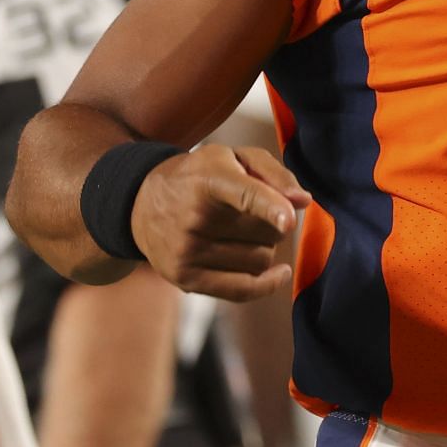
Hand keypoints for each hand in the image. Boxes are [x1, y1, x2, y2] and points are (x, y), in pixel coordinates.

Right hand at [130, 145, 310, 300]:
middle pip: (268, 233)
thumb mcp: (232, 156)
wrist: (142, 203)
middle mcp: (196, 217)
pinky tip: (279, 273)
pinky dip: (268, 284)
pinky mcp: (186, 278)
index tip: (289, 220)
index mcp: (210, 179)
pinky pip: (243, 290)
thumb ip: (273, 172)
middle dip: (274, 224)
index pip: (245, 194)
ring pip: (261, 261)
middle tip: (253, 214)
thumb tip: (303, 201)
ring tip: (243, 233)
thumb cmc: (201, 175)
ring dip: (265, 248)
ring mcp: (188, 251)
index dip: (270, 207)